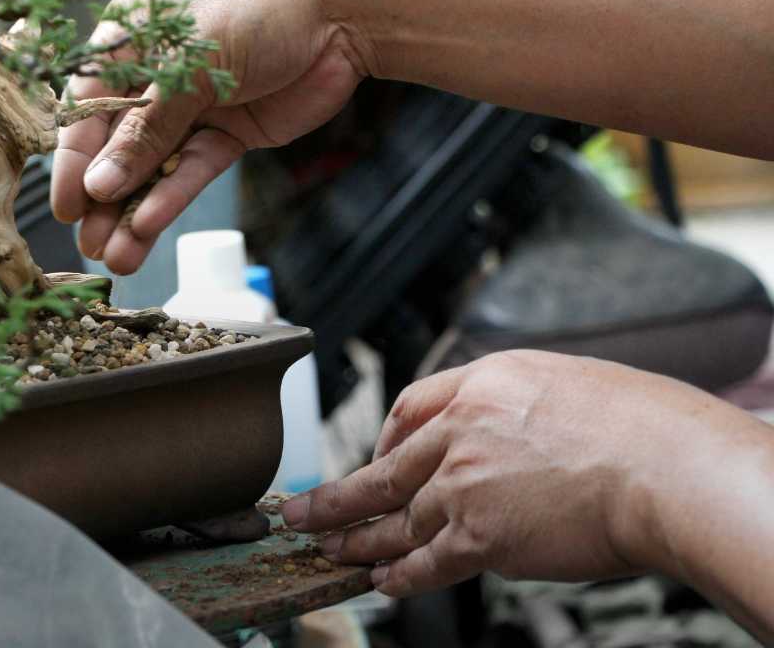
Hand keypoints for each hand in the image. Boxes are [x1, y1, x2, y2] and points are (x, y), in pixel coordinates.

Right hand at [51, 0, 366, 273]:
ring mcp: (194, 105)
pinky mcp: (230, 131)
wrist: (343, 7)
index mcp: (129, 38)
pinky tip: (149, 229)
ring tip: (116, 259)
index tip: (66, 207)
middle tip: (87, 247)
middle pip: (117, 143)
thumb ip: (145, 128)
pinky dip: (172, 198)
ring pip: (154, 165)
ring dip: (134, 211)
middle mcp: (155, 74)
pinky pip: (192, 169)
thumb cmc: (256, 5)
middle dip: (102, 197)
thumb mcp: (187, 62)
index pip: (87, 106)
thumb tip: (101, 185)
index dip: (74, 159)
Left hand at [280, 350, 734, 596]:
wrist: (664, 467)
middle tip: (300, 511)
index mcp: (483, 384)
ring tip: (328, 552)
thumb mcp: (567, 384)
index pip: (412, 407)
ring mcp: (464, 482)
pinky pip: (426, 561)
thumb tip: (511, 444)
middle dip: (335, 495)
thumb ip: (521, 411)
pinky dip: (400, 575)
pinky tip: (382, 581)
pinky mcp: (479, 534)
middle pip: (384, 467)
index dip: (386, 438)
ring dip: (358, 540)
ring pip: (396, 518)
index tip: (376, 454)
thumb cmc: (639, 427)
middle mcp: (461, 430)